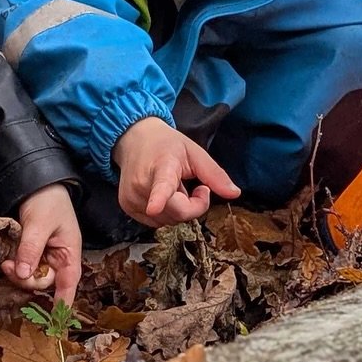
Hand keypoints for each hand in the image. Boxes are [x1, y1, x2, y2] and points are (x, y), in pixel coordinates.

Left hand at [6, 184, 82, 304]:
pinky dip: (15, 268)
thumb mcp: (40, 223)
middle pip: (44, 282)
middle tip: (9, 266)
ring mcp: (44, 256)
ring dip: (18, 274)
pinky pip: (24, 268)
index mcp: (69, 253)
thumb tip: (23, 274)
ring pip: (31, 277)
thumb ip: (31, 248)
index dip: (63, 303)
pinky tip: (7, 260)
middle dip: (27, 280)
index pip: (68, 284)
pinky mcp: (30, 253)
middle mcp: (58, 259)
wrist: (36, 183)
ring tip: (6, 261)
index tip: (55, 322)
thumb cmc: (48, 201)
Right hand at [112, 118, 239, 227]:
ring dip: (178, 209)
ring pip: (167, 220)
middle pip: (175, 212)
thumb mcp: (195, 152)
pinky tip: (164, 195)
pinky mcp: (127, 207)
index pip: (161, 186)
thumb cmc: (166, 145)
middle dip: (192, 205)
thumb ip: (214, 174)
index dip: (158, 198)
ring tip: (175, 187)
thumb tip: (235, 194)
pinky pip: (156, 222)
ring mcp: (131, 198)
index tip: (153, 207)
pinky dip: (166, 212)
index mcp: (161, 167)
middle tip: (194, 186)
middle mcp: (142, 185)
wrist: (135, 139)